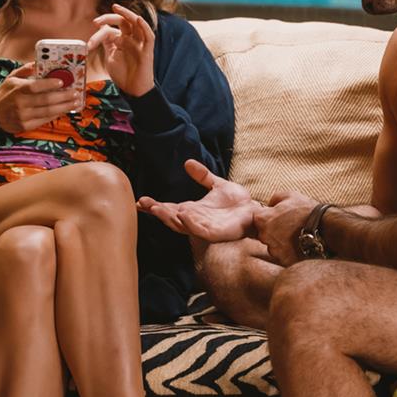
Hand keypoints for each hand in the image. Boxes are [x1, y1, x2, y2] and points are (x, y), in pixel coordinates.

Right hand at [0, 62, 79, 132]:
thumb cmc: (6, 94)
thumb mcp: (11, 78)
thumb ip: (25, 70)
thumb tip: (37, 62)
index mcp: (17, 89)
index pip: (35, 86)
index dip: (49, 84)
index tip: (62, 81)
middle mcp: (20, 103)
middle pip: (46, 100)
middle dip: (63, 96)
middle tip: (75, 93)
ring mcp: (23, 116)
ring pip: (48, 111)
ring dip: (64, 107)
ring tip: (75, 102)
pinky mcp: (25, 126)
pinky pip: (44, 120)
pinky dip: (56, 115)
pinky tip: (65, 110)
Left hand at [87, 3, 153, 96]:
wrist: (133, 90)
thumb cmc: (123, 75)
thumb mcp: (110, 57)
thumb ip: (107, 44)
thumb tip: (100, 31)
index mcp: (121, 41)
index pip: (110, 30)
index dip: (98, 33)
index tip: (89, 41)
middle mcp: (131, 39)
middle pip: (123, 21)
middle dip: (109, 18)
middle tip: (96, 21)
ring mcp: (139, 44)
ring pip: (136, 23)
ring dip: (127, 14)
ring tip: (116, 7)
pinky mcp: (147, 51)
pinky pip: (148, 36)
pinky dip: (144, 27)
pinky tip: (138, 19)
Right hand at [137, 159, 257, 242]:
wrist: (255, 211)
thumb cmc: (237, 202)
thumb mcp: (217, 184)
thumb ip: (203, 176)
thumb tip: (188, 162)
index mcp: (193, 210)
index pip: (170, 208)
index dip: (155, 206)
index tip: (141, 200)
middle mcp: (196, 220)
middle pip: (172, 218)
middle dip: (158, 212)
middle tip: (144, 204)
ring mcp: (205, 228)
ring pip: (183, 225)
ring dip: (170, 218)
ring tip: (158, 209)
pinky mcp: (216, 233)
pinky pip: (201, 230)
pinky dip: (191, 223)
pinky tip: (183, 215)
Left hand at [253, 191, 317, 266]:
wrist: (325, 228)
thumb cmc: (307, 210)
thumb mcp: (290, 195)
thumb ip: (274, 198)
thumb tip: (269, 204)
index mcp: (262, 219)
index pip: (256, 220)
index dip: (267, 218)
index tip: (277, 218)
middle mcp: (264, 235)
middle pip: (263, 234)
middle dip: (273, 231)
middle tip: (289, 227)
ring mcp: (273, 250)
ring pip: (272, 246)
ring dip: (281, 243)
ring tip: (296, 236)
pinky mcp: (283, 261)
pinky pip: (282, 257)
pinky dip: (288, 253)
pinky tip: (299, 245)